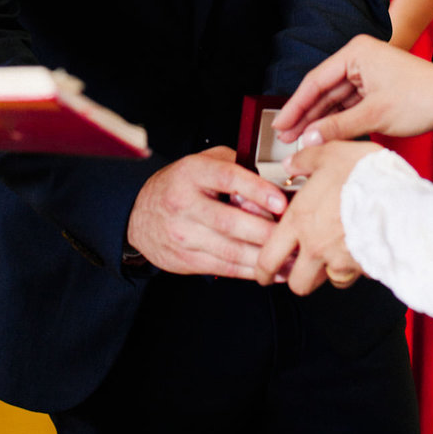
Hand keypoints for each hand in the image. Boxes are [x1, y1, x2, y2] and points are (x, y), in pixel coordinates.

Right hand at [126, 146, 287, 277]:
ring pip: (231, 250)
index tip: (281, 201)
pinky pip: (225, 268)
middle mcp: (185, 204)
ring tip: (291, 257)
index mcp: (191, 173)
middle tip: (293, 234)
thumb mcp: (200, 162)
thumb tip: (268, 183)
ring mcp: (184, 235)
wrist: (139, 214)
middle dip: (267, 231)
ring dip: (264, 257)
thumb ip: (233, 165)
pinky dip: (251, 271)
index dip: (256, 189)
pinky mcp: (186, 260)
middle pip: (231, 221)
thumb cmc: (178, 185)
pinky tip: (272, 271)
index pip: (227, 178)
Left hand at [255, 141, 380, 293]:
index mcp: (300, 221)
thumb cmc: (364, 174)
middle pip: (297, 283)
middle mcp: (317, 247)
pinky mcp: (366, 267)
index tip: (264, 271)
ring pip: (328, 281)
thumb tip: (291, 163)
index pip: (269, 258)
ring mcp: (342, 261)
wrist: (400, 194)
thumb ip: (305, 160)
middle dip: (296, 278)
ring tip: (334, 253)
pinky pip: (356, 275)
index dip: (262, 269)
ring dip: (328, 272)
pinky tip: (359, 249)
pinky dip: (355, 268)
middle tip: (298, 269)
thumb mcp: (328, 153)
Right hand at [272, 34, 432, 144]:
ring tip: (298, 140)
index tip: (280, 124)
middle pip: (323, 90)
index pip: (316, 80)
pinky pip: (349, 105)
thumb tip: (308, 140)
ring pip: (335, 100)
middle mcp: (359, 58)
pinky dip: (336, 120)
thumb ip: (337, 127)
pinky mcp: (376, 88)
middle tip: (284, 137)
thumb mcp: (374, 115)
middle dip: (304, 115)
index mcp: (356, 53)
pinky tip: (322, 134)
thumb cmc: (420, 99)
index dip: (296, 105)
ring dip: (318, 120)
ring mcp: (368, 73)